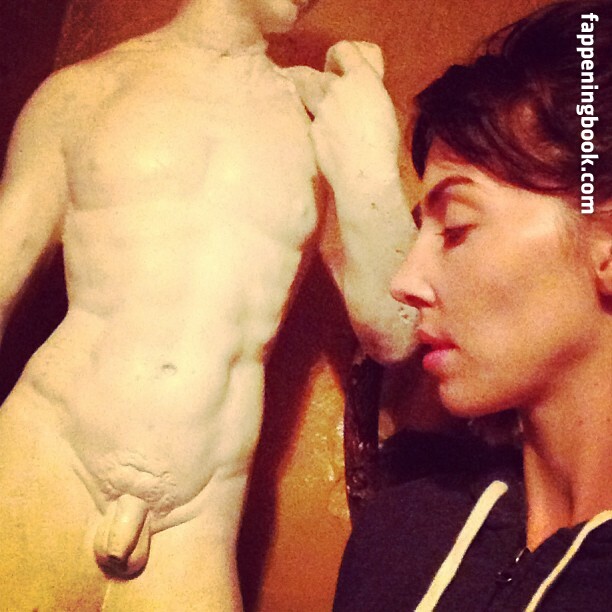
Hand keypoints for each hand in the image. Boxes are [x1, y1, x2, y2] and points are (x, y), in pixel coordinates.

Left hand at [304, 41, 400, 193]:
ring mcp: (320, 110)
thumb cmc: (385, 143)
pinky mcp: (312, 131)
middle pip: (311, 73)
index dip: (338, 55)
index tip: (337, 63)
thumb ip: (367, 94)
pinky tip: (325, 139)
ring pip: (304, 93)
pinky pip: (311, 121)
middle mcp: (335, 88)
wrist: (364, 173)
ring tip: (313, 107)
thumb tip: (358, 94)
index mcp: (361, 77)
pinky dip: (316, 125)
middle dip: (311, 77)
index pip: (342, 49)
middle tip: (314, 84)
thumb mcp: (384, 108)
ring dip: (306, 96)